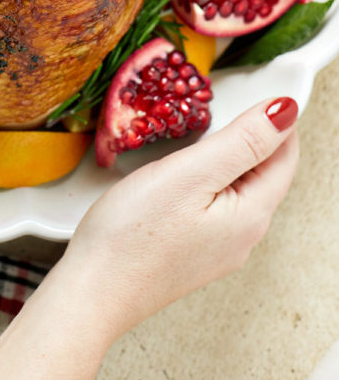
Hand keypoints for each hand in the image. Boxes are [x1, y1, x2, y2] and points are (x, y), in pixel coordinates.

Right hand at [0, 97, 298, 379]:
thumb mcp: (191, 174)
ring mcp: (218, 249)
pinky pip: (216, 207)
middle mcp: (243, 237)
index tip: (261, 88)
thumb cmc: (133, 235)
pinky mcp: (192, 253)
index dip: (279, 119)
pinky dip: (211, 179)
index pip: (284, 157)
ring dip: (232, 157)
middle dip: (257, 137)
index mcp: (251, 215)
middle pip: (265, 175)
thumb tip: (286, 111)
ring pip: (239, 190)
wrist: (92, 292)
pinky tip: (186, 171)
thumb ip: (242, 141)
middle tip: (236, 102)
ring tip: (209, 129)